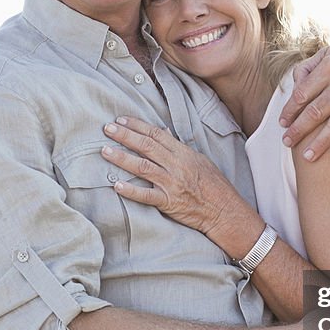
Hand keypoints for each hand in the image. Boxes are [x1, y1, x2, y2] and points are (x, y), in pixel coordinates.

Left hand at [101, 117, 250, 237]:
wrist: (224, 210)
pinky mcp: (169, 203)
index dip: (137, 125)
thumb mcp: (199, 160)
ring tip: (105, 150)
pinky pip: (147, 196)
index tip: (121, 119)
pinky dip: (131, 191)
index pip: (156, 134)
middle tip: (107, 128)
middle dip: (125, 136)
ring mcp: (172, 184)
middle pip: (146, 146)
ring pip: (143, 167)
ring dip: (122, 158)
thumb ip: (178, 147)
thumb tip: (163, 132)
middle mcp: (176, 166)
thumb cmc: (214, 185)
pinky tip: (117, 185)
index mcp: (184, 154)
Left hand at [279, 36, 329, 161]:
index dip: (290, 110)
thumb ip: (307, 67)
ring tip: (307, 157)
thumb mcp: (328, 53)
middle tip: (287, 142)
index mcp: (329, 68)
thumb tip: (293, 86)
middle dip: (299, 129)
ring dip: (320, 143)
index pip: (303, 94)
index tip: (282, 123)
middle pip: (316, 111)